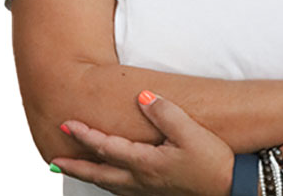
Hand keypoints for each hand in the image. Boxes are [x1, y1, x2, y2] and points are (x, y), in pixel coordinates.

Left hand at [51, 91, 234, 195]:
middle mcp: (140, 180)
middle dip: (74, 164)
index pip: (106, 148)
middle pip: (98, 173)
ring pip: (108, 184)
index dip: (85, 136)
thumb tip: (142, 97)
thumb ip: (165, 113)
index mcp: (145, 163)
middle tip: (52, 159)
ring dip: (87, 174)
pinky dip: (106, 182)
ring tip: (72, 168)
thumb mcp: (190, 132)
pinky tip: (108, 179)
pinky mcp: (156, 193)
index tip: (67, 124)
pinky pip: (121, 189)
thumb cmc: (211, 160)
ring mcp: (147, 190)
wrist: (229, 187)